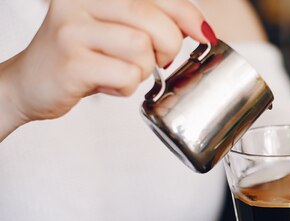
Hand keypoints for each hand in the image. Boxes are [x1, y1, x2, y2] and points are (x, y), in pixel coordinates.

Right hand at [0, 0, 213, 137]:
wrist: (31, 82)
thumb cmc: (82, 55)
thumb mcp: (116, 28)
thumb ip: (151, 20)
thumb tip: (200, 28)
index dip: (187, 14)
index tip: (203, 34)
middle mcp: (81, 0)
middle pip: (153, 21)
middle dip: (167, 46)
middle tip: (154, 59)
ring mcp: (72, 29)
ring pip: (141, 49)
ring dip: (142, 70)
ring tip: (122, 71)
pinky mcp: (71, 62)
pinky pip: (127, 76)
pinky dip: (127, 87)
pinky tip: (108, 84)